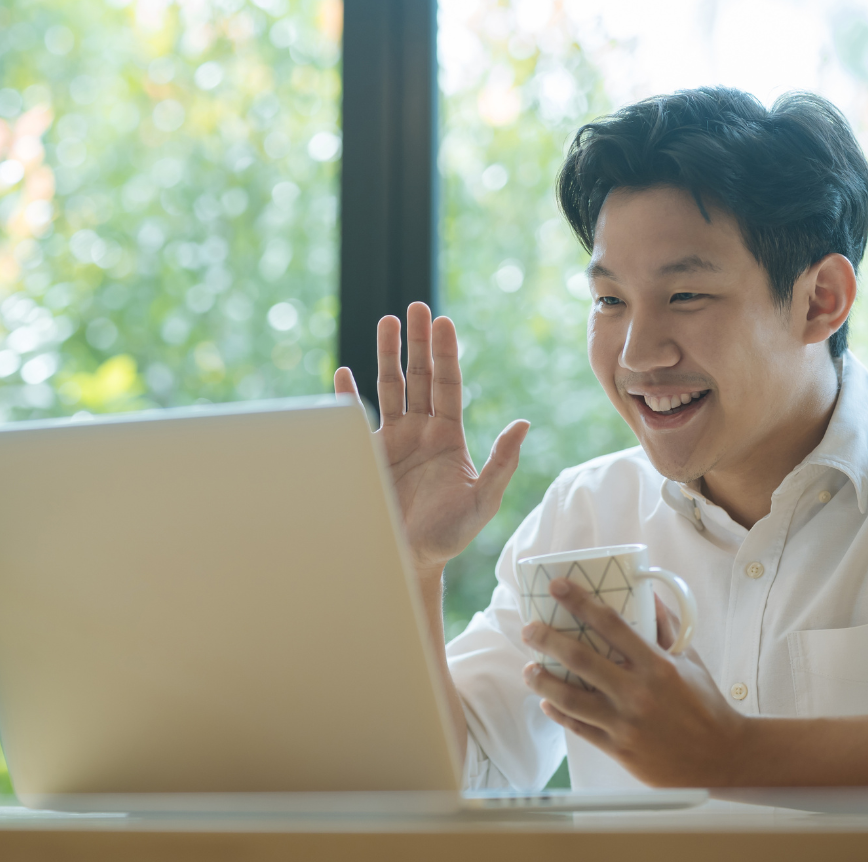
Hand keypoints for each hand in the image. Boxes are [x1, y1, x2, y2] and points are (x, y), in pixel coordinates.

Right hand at [334, 302, 528, 574]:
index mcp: (448, 435)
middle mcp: (420, 431)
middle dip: (417, 341)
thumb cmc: (450, 534)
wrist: (410, 560)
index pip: (447, 384)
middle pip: (419, 375)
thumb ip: (501, 462)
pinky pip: (356, 417)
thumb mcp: (483, 500)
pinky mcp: (367, 454)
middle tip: (415, 307)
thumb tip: (523, 424)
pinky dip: (348, 396)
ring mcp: (392, 440)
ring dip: (386, 354)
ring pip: (390, 386)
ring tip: (386, 321)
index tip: (442, 322)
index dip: (445, 353)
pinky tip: (343, 373)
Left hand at [521, 578, 748, 786]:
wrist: (721, 757)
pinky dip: (559, 713)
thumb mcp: (689, 659)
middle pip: (581, 660)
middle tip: (529, 629)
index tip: (557, 586)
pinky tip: (547, 703)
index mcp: (657, 665)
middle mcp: (637, 693)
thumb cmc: (706, 703)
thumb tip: (647, 593)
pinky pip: (579, 728)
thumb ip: (666, 626)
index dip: (580, 602)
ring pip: (571, 698)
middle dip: (548, 640)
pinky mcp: (619, 749)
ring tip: (529, 669)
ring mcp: (625, 723)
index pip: (611, 624)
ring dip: (543, 681)